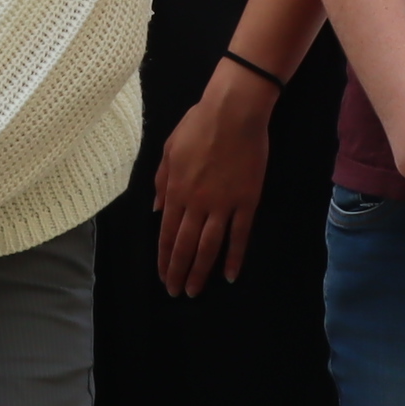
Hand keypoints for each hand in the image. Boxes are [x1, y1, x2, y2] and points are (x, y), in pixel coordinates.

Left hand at [151, 68, 274, 296]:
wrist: (233, 113)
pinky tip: (229, 275)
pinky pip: (239, 235)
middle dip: (178, 271)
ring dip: (200, 271)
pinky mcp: (247, 201)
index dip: (164, 257)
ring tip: (195, 291)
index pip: (167, 234)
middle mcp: (197, 204)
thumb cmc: (199, 125)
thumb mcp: (169, 150)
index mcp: (176, 191)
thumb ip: (162, 181)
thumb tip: (157, 210)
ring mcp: (223, 205)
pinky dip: (234, 257)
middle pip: (185, 245)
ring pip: (209, 246)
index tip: (162, 276)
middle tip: (176, 292)